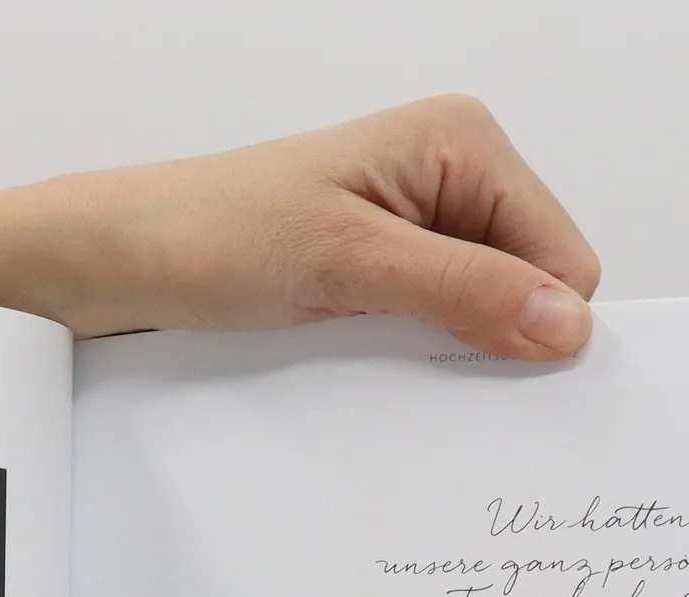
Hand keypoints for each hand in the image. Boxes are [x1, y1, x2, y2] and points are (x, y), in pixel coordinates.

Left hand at [0, 96, 598, 359]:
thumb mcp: (348, 264)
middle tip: (410, 354)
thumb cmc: (215, 234)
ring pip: (487, 314)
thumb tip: (564, 324)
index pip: (564, 258)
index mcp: (463, 142)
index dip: (533, 322)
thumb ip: (462, 291)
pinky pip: (438, 326)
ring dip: (447, 349)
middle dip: (491, 335)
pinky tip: (368, 353)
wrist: (124, 259)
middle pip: (532, 287)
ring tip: (375, 342)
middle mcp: (452, 175)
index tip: (476, 362)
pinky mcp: (386, 268)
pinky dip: (416, 354)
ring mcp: (420, 223)